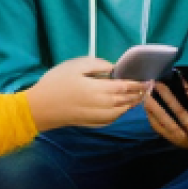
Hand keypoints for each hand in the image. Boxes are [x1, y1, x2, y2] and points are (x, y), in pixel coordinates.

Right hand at [25, 57, 148, 129]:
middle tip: (148, 87)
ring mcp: (98, 116)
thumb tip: (113, 69)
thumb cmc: (56, 83)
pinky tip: (122, 108)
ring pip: (122, 111)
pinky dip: (121, 112)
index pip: (126, 86)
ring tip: (139, 96)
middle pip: (126, 99)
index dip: (138, 83)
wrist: (39, 109)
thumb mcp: (76, 66)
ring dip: (132, 103)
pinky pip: (113, 119)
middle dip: (139, 93)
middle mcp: (103, 105)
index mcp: (100, 89)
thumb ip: (98, 65)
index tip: (148, 79)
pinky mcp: (92, 123)